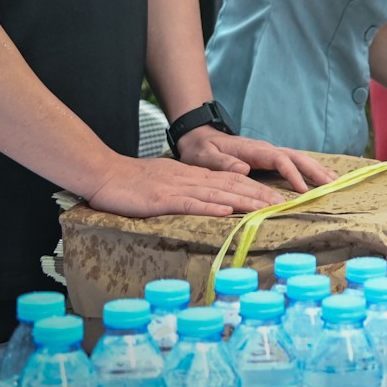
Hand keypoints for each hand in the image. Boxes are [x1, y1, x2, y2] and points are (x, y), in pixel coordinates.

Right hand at [85, 154, 287, 218]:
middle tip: (283, 204)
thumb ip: (186, 187)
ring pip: (217, 195)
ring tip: (266, 209)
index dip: (255, 188)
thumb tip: (206, 198)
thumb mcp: (166, 180)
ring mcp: (176, 189)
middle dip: (259, 196)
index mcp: (192, 175)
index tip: (275, 198)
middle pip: (231, 186)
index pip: (230, 180)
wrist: (103, 173)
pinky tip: (227, 213)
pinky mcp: (161, 200)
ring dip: (244, 202)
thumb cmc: (132, 180)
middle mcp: (190, 180)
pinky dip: (210, 208)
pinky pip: (189, 204)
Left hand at [176, 128, 335, 193]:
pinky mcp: (270, 158)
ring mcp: (269, 152)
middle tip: (332, 185)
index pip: (279, 160)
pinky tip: (320, 178)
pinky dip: (309, 169)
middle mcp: (265, 149)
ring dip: (317, 169)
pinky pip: (294, 163)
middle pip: (296, 157)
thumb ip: (223, 162)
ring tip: (335, 182)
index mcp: (253, 149)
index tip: (303, 191)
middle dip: (315, 171)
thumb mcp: (205, 156)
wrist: (199, 138)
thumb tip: (244, 169)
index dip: (292, 174)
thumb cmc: (201, 150)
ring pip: (299, 159)